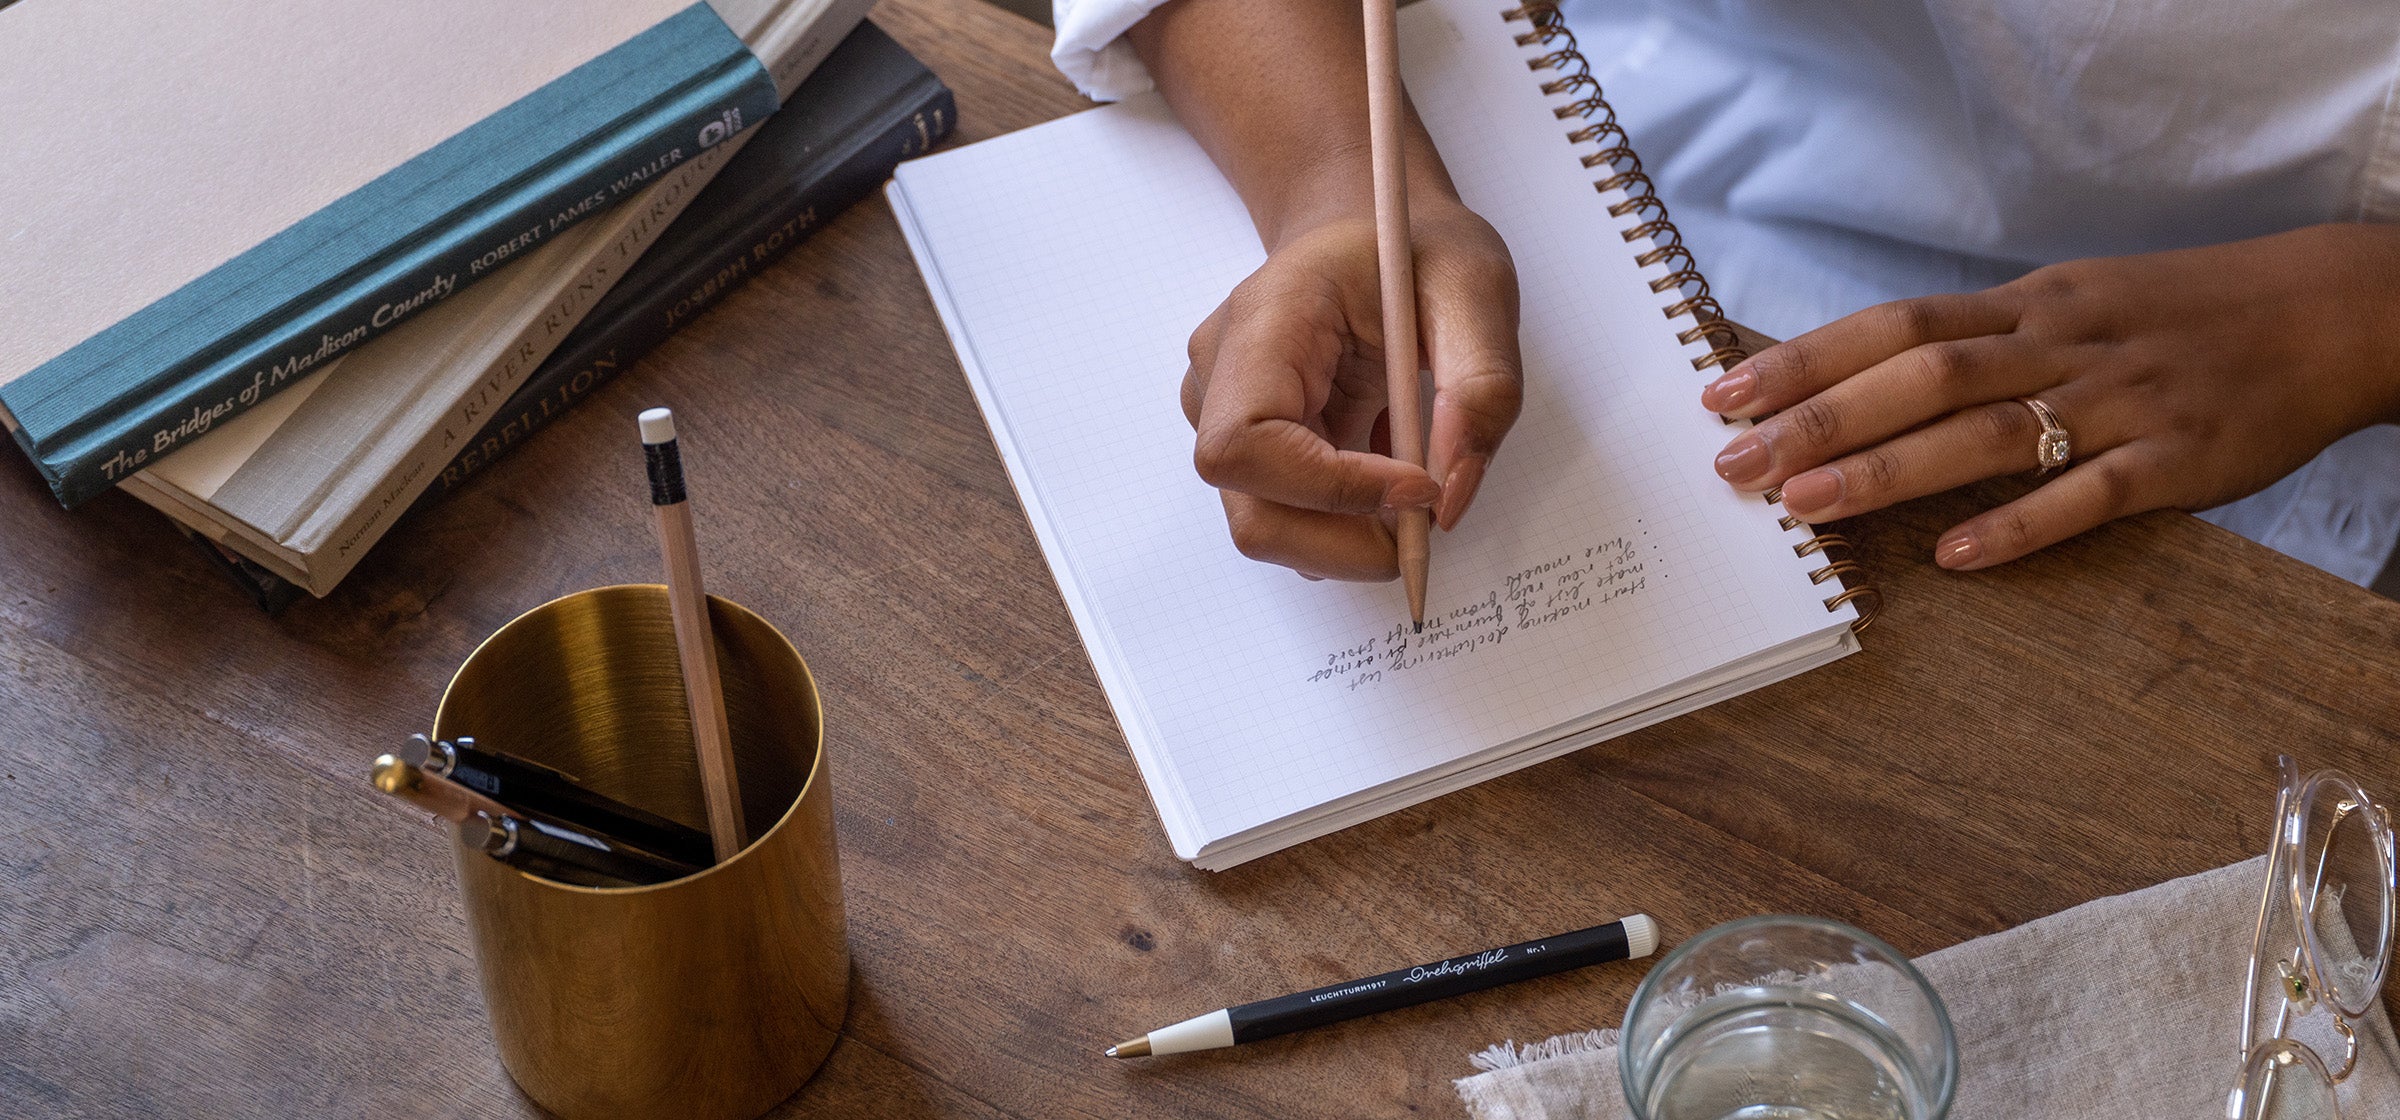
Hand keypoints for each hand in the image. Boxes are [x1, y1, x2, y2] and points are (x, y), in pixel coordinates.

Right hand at [1181, 201, 1522, 579]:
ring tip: (1411, 473)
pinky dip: (1350, 524)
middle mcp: (1220, 378)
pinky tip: (1385, 466)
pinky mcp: (1253, 451)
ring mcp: (1225, 419)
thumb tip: (1449, 499)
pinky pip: (1291, 519)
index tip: (1417, 484)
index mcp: (1264, 321)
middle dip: (1347, 542)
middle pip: (1252, 512)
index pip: (1246, 442)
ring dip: (1353, 536)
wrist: (1366, 229)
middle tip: (1427, 520)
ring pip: (1269, 529)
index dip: (1329, 488)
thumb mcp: (1476, 289)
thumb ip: (1482, 388)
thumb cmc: (1409, 249)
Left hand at [1700, 225, 2399, 569]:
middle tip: (1736, 463)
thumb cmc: (2174, 316)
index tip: (1725, 393)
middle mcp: (2059, 346)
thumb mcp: (2070, 304)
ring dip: (1887, 468)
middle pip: (1922, 373)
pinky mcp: (2175, 460)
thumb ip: (1978, 340)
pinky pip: (2087, 495)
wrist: (2325, 313)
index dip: (1807, 358)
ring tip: (1806, 503)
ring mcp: (2117, 402)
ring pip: (1986, 431)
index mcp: (2028, 306)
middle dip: (1820, 417)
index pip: (1894, 324)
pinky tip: (1955, 557)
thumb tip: (1865, 379)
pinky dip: (2018, 526)